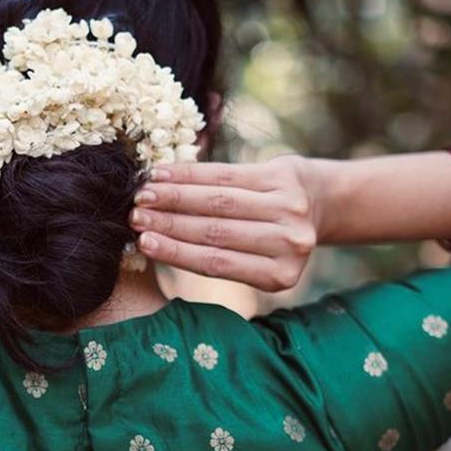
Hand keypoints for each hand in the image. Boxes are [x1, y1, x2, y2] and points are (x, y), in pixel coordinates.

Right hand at [128, 155, 324, 291]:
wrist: (317, 203)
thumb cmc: (270, 238)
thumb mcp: (254, 259)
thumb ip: (218, 256)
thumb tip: (152, 243)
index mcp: (279, 276)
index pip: (217, 262)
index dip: (177, 252)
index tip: (143, 243)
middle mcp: (290, 243)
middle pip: (216, 232)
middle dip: (170, 224)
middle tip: (133, 217)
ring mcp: (290, 208)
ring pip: (220, 201)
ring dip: (175, 197)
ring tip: (143, 196)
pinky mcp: (283, 176)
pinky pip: (227, 174)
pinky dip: (191, 174)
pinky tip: (163, 174)